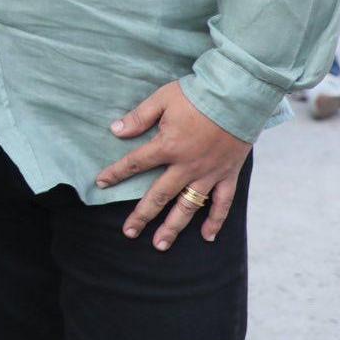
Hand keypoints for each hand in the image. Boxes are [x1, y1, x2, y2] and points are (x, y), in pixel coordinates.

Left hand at [94, 82, 252, 249]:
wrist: (238, 96)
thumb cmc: (198, 95)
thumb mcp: (162, 99)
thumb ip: (139, 117)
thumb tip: (115, 130)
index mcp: (168, 146)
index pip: (136, 163)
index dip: (116, 173)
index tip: (101, 183)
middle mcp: (186, 166)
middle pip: (160, 196)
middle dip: (142, 216)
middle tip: (129, 233)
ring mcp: (209, 173)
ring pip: (188, 206)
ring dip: (174, 227)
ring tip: (160, 244)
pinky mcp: (228, 174)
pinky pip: (222, 203)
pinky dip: (216, 220)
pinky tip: (208, 237)